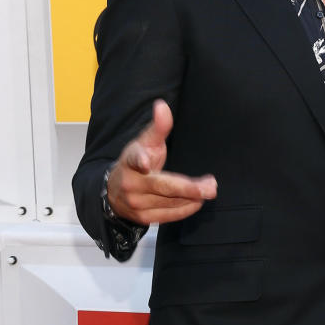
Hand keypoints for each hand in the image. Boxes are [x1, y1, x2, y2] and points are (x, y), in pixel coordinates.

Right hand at [106, 99, 216, 224]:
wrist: (114, 193)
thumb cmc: (135, 163)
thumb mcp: (144, 143)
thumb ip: (157, 127)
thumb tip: (162, 105)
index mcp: (130, 161)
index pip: (134, 158)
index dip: (140, 160)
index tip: (145, 162)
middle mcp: (131, 184)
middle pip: (163, 187)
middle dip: (189, 188)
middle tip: (211, 186)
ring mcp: (136, 204)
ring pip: (170, 202)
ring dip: (193, 197)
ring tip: (209, 189)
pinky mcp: (143, 218)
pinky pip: (169, 215)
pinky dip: (186, 208)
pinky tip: (198, 201)